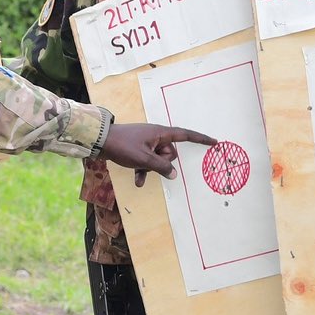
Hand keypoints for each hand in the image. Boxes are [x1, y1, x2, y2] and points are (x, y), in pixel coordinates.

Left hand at [101, 123, 216, 186]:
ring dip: (150, 168)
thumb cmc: (123, 146)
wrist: (100, 140)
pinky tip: (137, 181)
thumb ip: (161, 167)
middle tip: (148, 162)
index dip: (200, 139)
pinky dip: (143, 170)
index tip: (214, 142)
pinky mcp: (138, 150)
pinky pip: (147, 162)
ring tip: (139, 170)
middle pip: (170, 153)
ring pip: (158, 160)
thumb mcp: (144, 159)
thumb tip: (174, 174)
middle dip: (162, 162)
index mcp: (161, 133)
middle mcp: (156, 136)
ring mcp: (147, 143)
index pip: (185, 136)